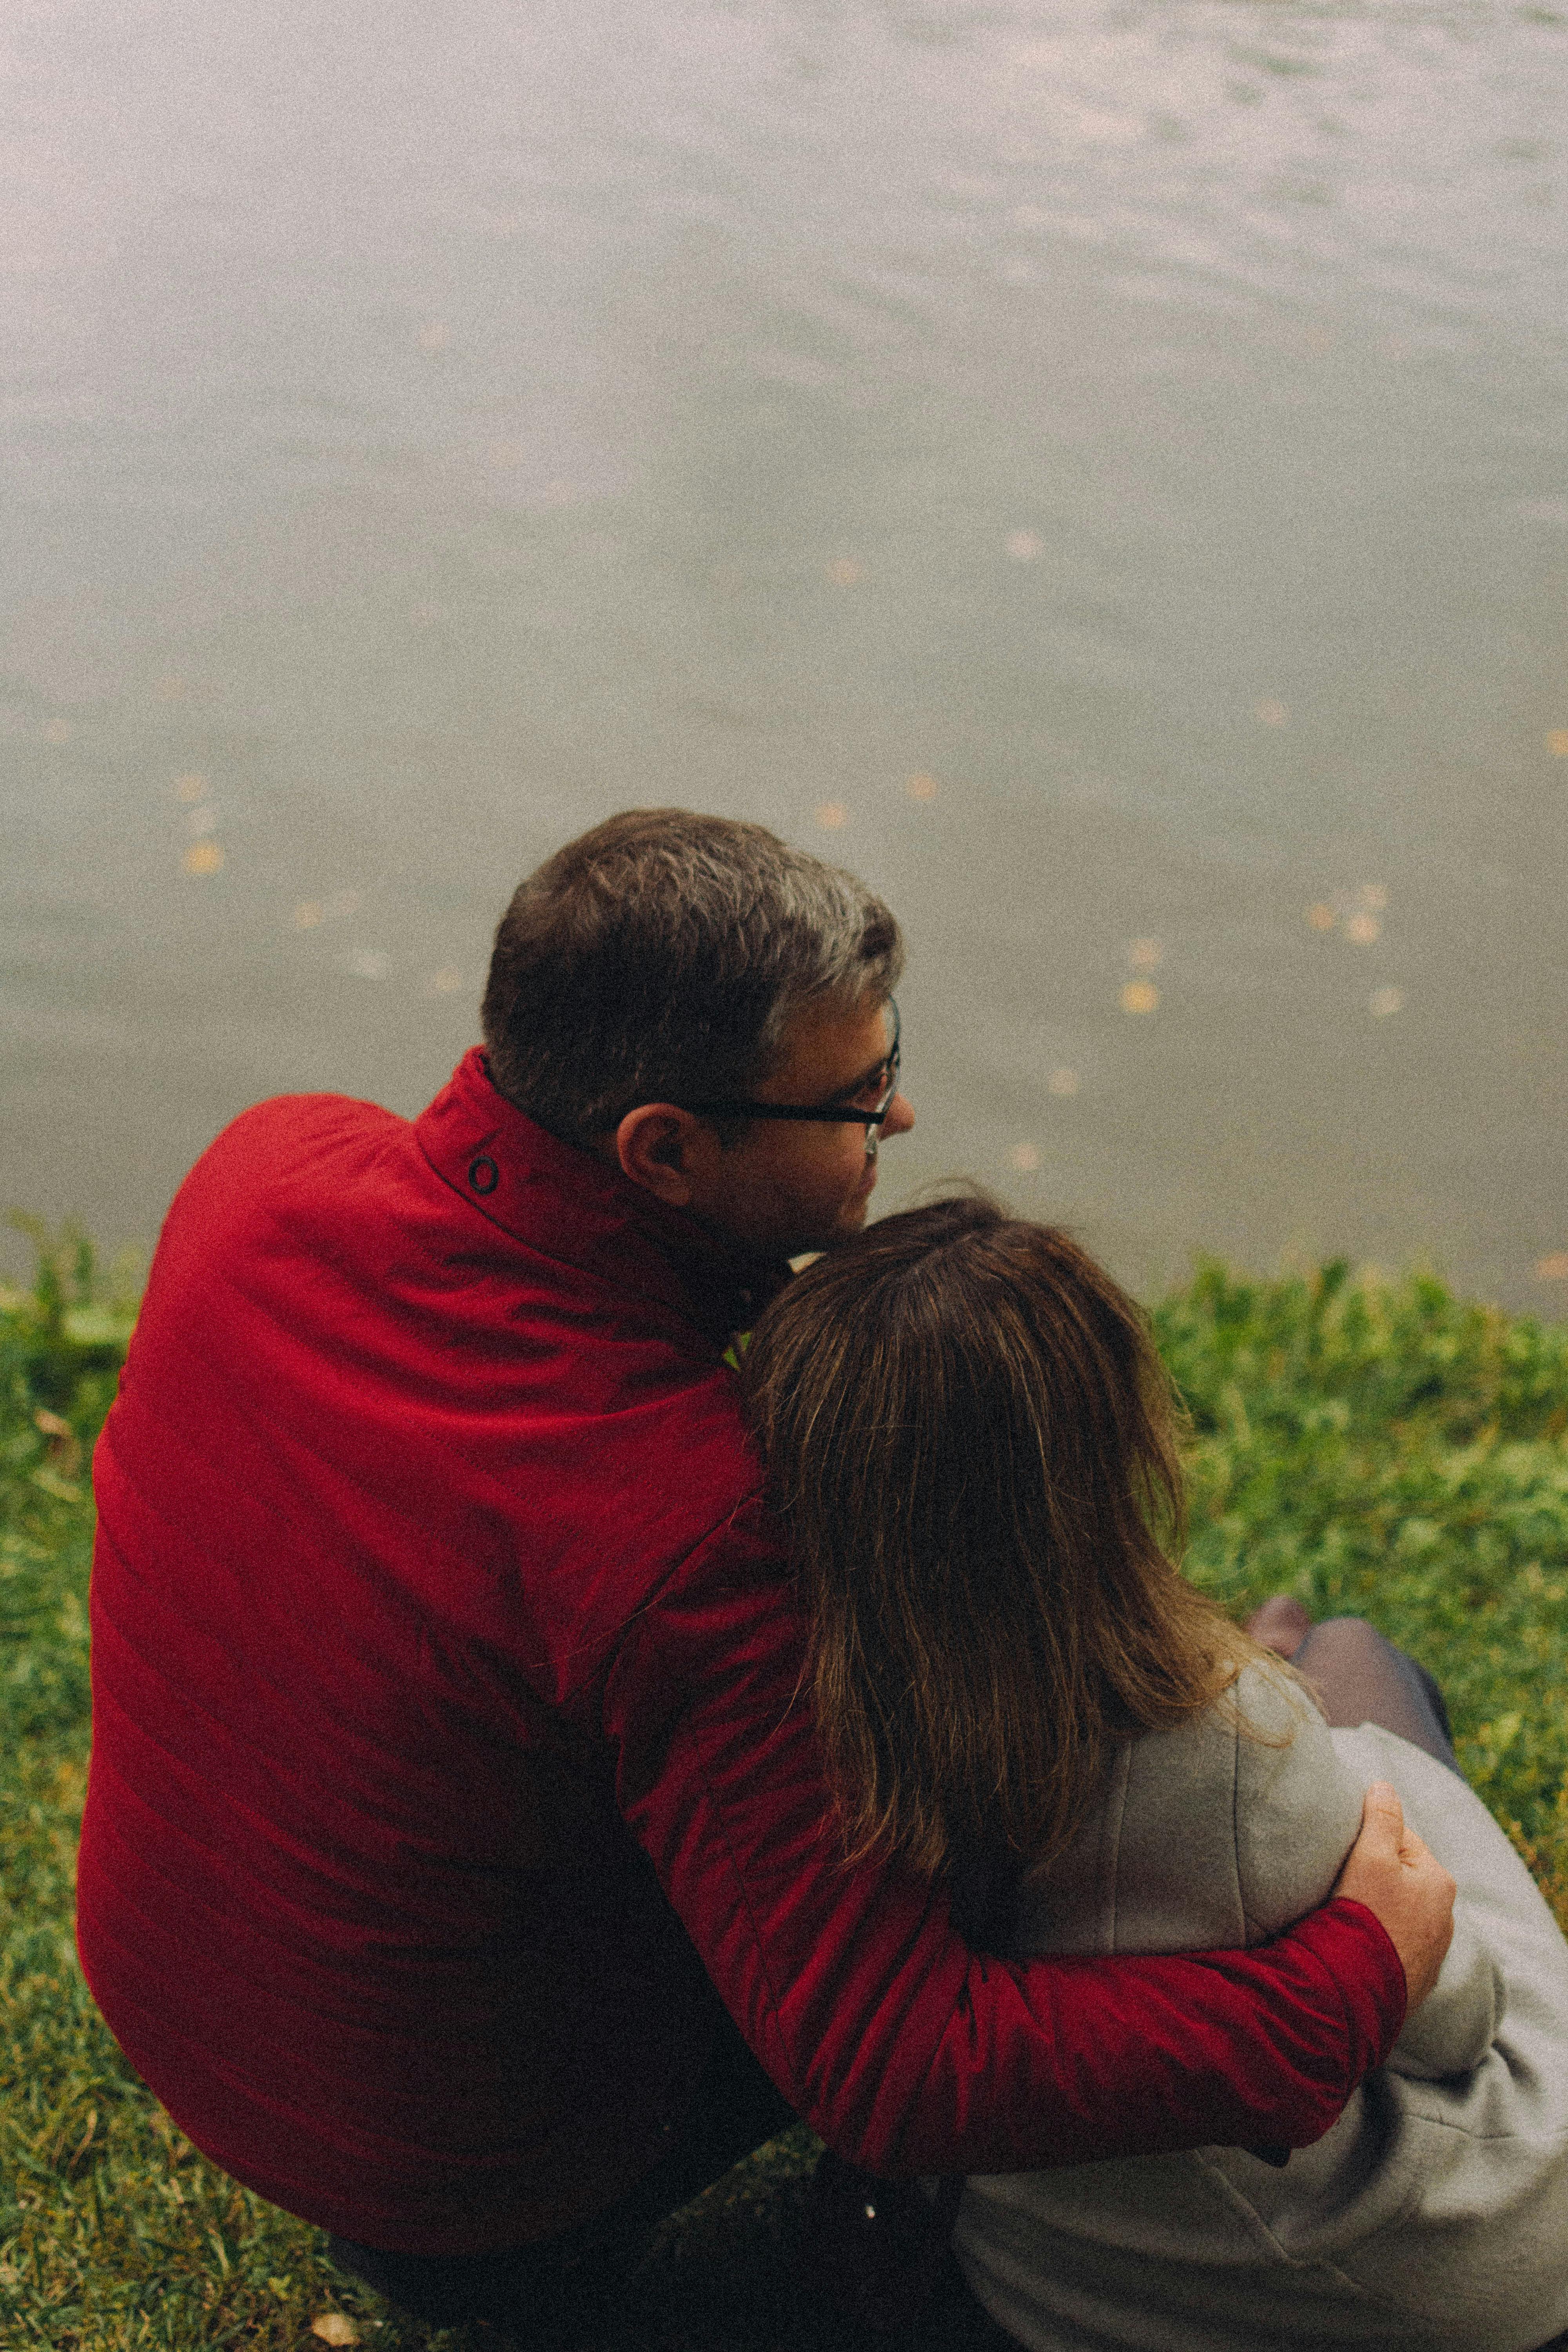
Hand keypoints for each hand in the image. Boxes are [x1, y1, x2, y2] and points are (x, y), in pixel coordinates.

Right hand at [1332, 1781, 1454, 2012]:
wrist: (1357, 1989)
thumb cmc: (1365, 1915)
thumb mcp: (1371, 1855)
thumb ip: (1381, 1815)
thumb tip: (1384, 1785)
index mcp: (1440, 1881)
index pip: (1402, 1840)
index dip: (1368, 1841)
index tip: (1344, 1853)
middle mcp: (1445, 1917)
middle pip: (1402, 1878)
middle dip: (1375, 1876)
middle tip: (1341, 1884)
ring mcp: (1432, 1952)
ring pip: (1400, 1913)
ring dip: (1379, 1910)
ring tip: (1347, 1914)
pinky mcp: (1415, 1979)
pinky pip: (1395, 1945)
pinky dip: (1379, 1939)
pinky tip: (1358, 1942)